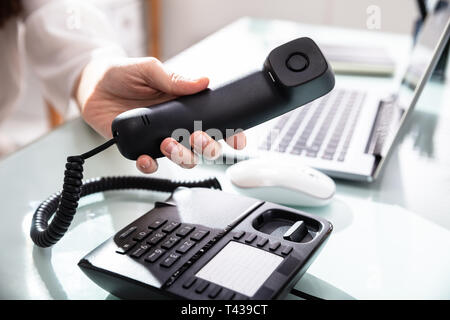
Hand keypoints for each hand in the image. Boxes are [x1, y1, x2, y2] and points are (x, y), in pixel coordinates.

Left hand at [76, 57, 245, 172]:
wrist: (91, 85)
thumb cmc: (122, 74)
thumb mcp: (149, 69)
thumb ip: (174, 78)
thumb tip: (202, 81)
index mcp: (184, 107)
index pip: (214, 122)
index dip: (230, 133)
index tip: (237, 140)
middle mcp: (175, 125)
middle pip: (203, 148)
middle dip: (207, 148)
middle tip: (197, 138)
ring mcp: (158, 139)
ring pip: (183, 159)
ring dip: (181, 157)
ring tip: (168, 144)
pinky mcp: (138, 148)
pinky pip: (150, 165)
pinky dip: (150, 166)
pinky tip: (146, 159)